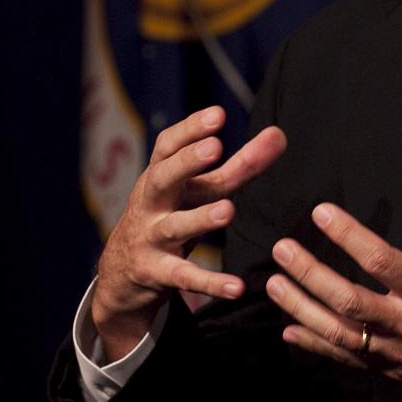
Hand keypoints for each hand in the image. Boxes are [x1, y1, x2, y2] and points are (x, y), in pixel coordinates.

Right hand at [92, 106, 285, 361]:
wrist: (121, 274)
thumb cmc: (170, 215)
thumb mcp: (199, 190)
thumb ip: (240, 164)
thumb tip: (280, 134)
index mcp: (160, 176)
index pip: (168, 146)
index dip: (190, 129)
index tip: (218, 114)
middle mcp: (151, 203)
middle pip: (163, 178)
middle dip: (187, 162)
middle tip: (214, 147)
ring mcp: (150, 238)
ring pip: (173, 226)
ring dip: (200, 218)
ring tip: (227, 210)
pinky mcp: (156, 273)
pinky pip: (184, 277)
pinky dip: (209, 282)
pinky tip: (236, 286)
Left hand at [266, 157, 401, 401]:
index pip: (382, 263)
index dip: (349, 237)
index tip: (322, 213)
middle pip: (349, 301)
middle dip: (311, 274)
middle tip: (283, 250)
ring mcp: (396, 353)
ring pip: (338, 333)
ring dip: (302, 309)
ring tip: (274, 284)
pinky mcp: (390, 371)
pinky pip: (345, 360)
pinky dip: (315, 345)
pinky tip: (290, 330)